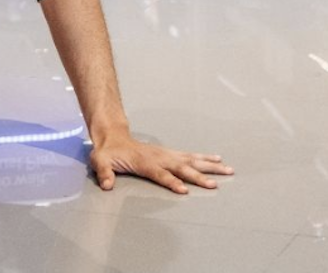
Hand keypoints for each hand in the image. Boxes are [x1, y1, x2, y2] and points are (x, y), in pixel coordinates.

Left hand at [90, 132, 233, 193]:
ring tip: (228, 170)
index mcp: (143, 162)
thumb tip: (107, 185)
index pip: (160, 174)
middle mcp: (158, 157)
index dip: (171, 182)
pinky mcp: (169, 153)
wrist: (112, 137)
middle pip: (181, 167)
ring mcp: (166, 154)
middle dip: (197, 176)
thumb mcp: (99, 161)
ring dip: (209, 165)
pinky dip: (205, 157)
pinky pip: (190, 155)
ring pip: (191, 160)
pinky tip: (218, 159)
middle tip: (214, 185)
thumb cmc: (108, 152)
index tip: (184, 190)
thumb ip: (103, 173)